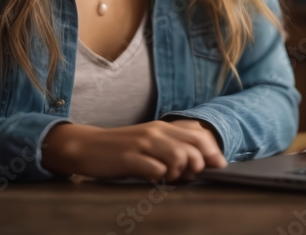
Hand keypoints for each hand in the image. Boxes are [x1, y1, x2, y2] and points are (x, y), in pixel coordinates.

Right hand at [41, 120, 227, 182]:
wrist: (87, 146)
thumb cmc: (123, 149)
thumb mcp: (151, 141)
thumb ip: (174, 145)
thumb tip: (202, 161)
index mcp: (163, 127)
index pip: (200, 134)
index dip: (213, 152)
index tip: (217, 167)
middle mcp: (156, 131)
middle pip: (193, 147)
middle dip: (198, 166)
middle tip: (186, 176)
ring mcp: (143, 144)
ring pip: (179, 157)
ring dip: (179, 173)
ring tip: (168, 178)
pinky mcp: (129, 158)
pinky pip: (155, 170)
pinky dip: (160, 178)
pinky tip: (153, 178)